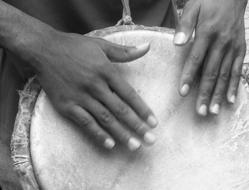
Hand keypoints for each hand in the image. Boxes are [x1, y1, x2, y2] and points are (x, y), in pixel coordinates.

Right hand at [29, 31, 156, 150]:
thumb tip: (147, 47)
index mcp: (105, 71)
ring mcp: (80, 97)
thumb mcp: (100, 44)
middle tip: (151, 140)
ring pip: (105, 119)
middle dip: (137, 126)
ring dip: (121, 134)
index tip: (154, 122)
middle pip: (120, 110)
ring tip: (135, 146)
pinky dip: (98, 134)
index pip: (129, 94)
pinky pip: (85, 123)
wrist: (43, 50)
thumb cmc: (74, 46)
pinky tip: (109, 144)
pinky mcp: (67, 105)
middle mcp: (95, 85)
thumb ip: (124, 51)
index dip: (143, 110)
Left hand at [174, 0, 246, 115]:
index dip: (189, 77)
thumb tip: (177, 43)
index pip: (196, 59)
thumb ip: (185, 25)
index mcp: (207, 33)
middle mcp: (222, 42)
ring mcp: (233, 47)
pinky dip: (234, 85)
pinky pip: (238, 70)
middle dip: (205, 93)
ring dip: (219, 94)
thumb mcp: (193, 7)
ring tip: (213, 110)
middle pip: (211, 72)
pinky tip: (231, 99)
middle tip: (200, 111)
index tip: (183, 93)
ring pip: (225, 75)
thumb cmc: (209, 1)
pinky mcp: (241, 49)